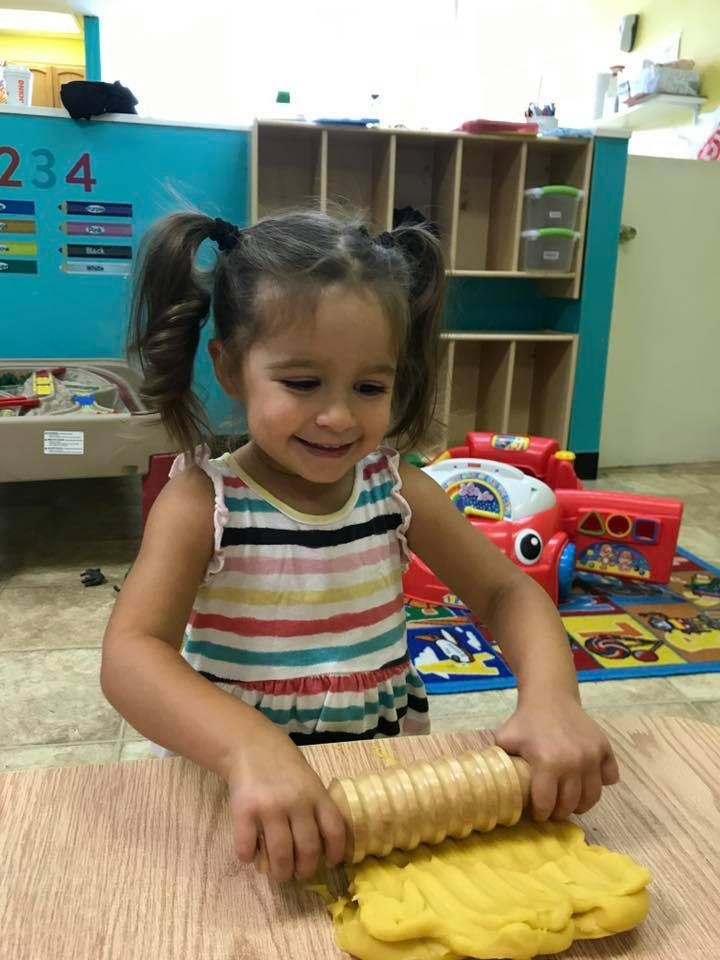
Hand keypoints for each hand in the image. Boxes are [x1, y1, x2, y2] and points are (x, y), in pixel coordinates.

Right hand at [225, 728, 346, 882]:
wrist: (251, 746)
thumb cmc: (284, 767)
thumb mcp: (309, 782)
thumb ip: (317, 808)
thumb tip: (324, 847)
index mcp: (317, 795)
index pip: (335, 831)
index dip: (335, 852)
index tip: (330, 863)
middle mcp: (297, 803)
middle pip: (308, 850)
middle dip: (304, 870)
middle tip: (297, 873)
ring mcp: (270, 808)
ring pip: (281, 855)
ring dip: (280, 872)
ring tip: (278, 873)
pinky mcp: (245, 811)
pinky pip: (248, 848)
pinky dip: (249, 858)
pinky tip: (251, 855)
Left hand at [493, 693, 618, 820]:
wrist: (550, 696)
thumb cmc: (527, 721)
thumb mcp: (506, 739)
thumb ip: (500, 763)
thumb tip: (493, 784)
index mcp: (548, 763)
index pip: (546, 804)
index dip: (540, 813)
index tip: (537, 813)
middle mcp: (574, 762)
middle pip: (570, 804)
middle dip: (560, 812)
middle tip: (553, 809)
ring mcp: (592, 756)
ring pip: (592, 796)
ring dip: (580, 804)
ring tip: (570, 801)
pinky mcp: (605, 749)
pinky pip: (610, 777)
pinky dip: (602, 782)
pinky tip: (588, 780)